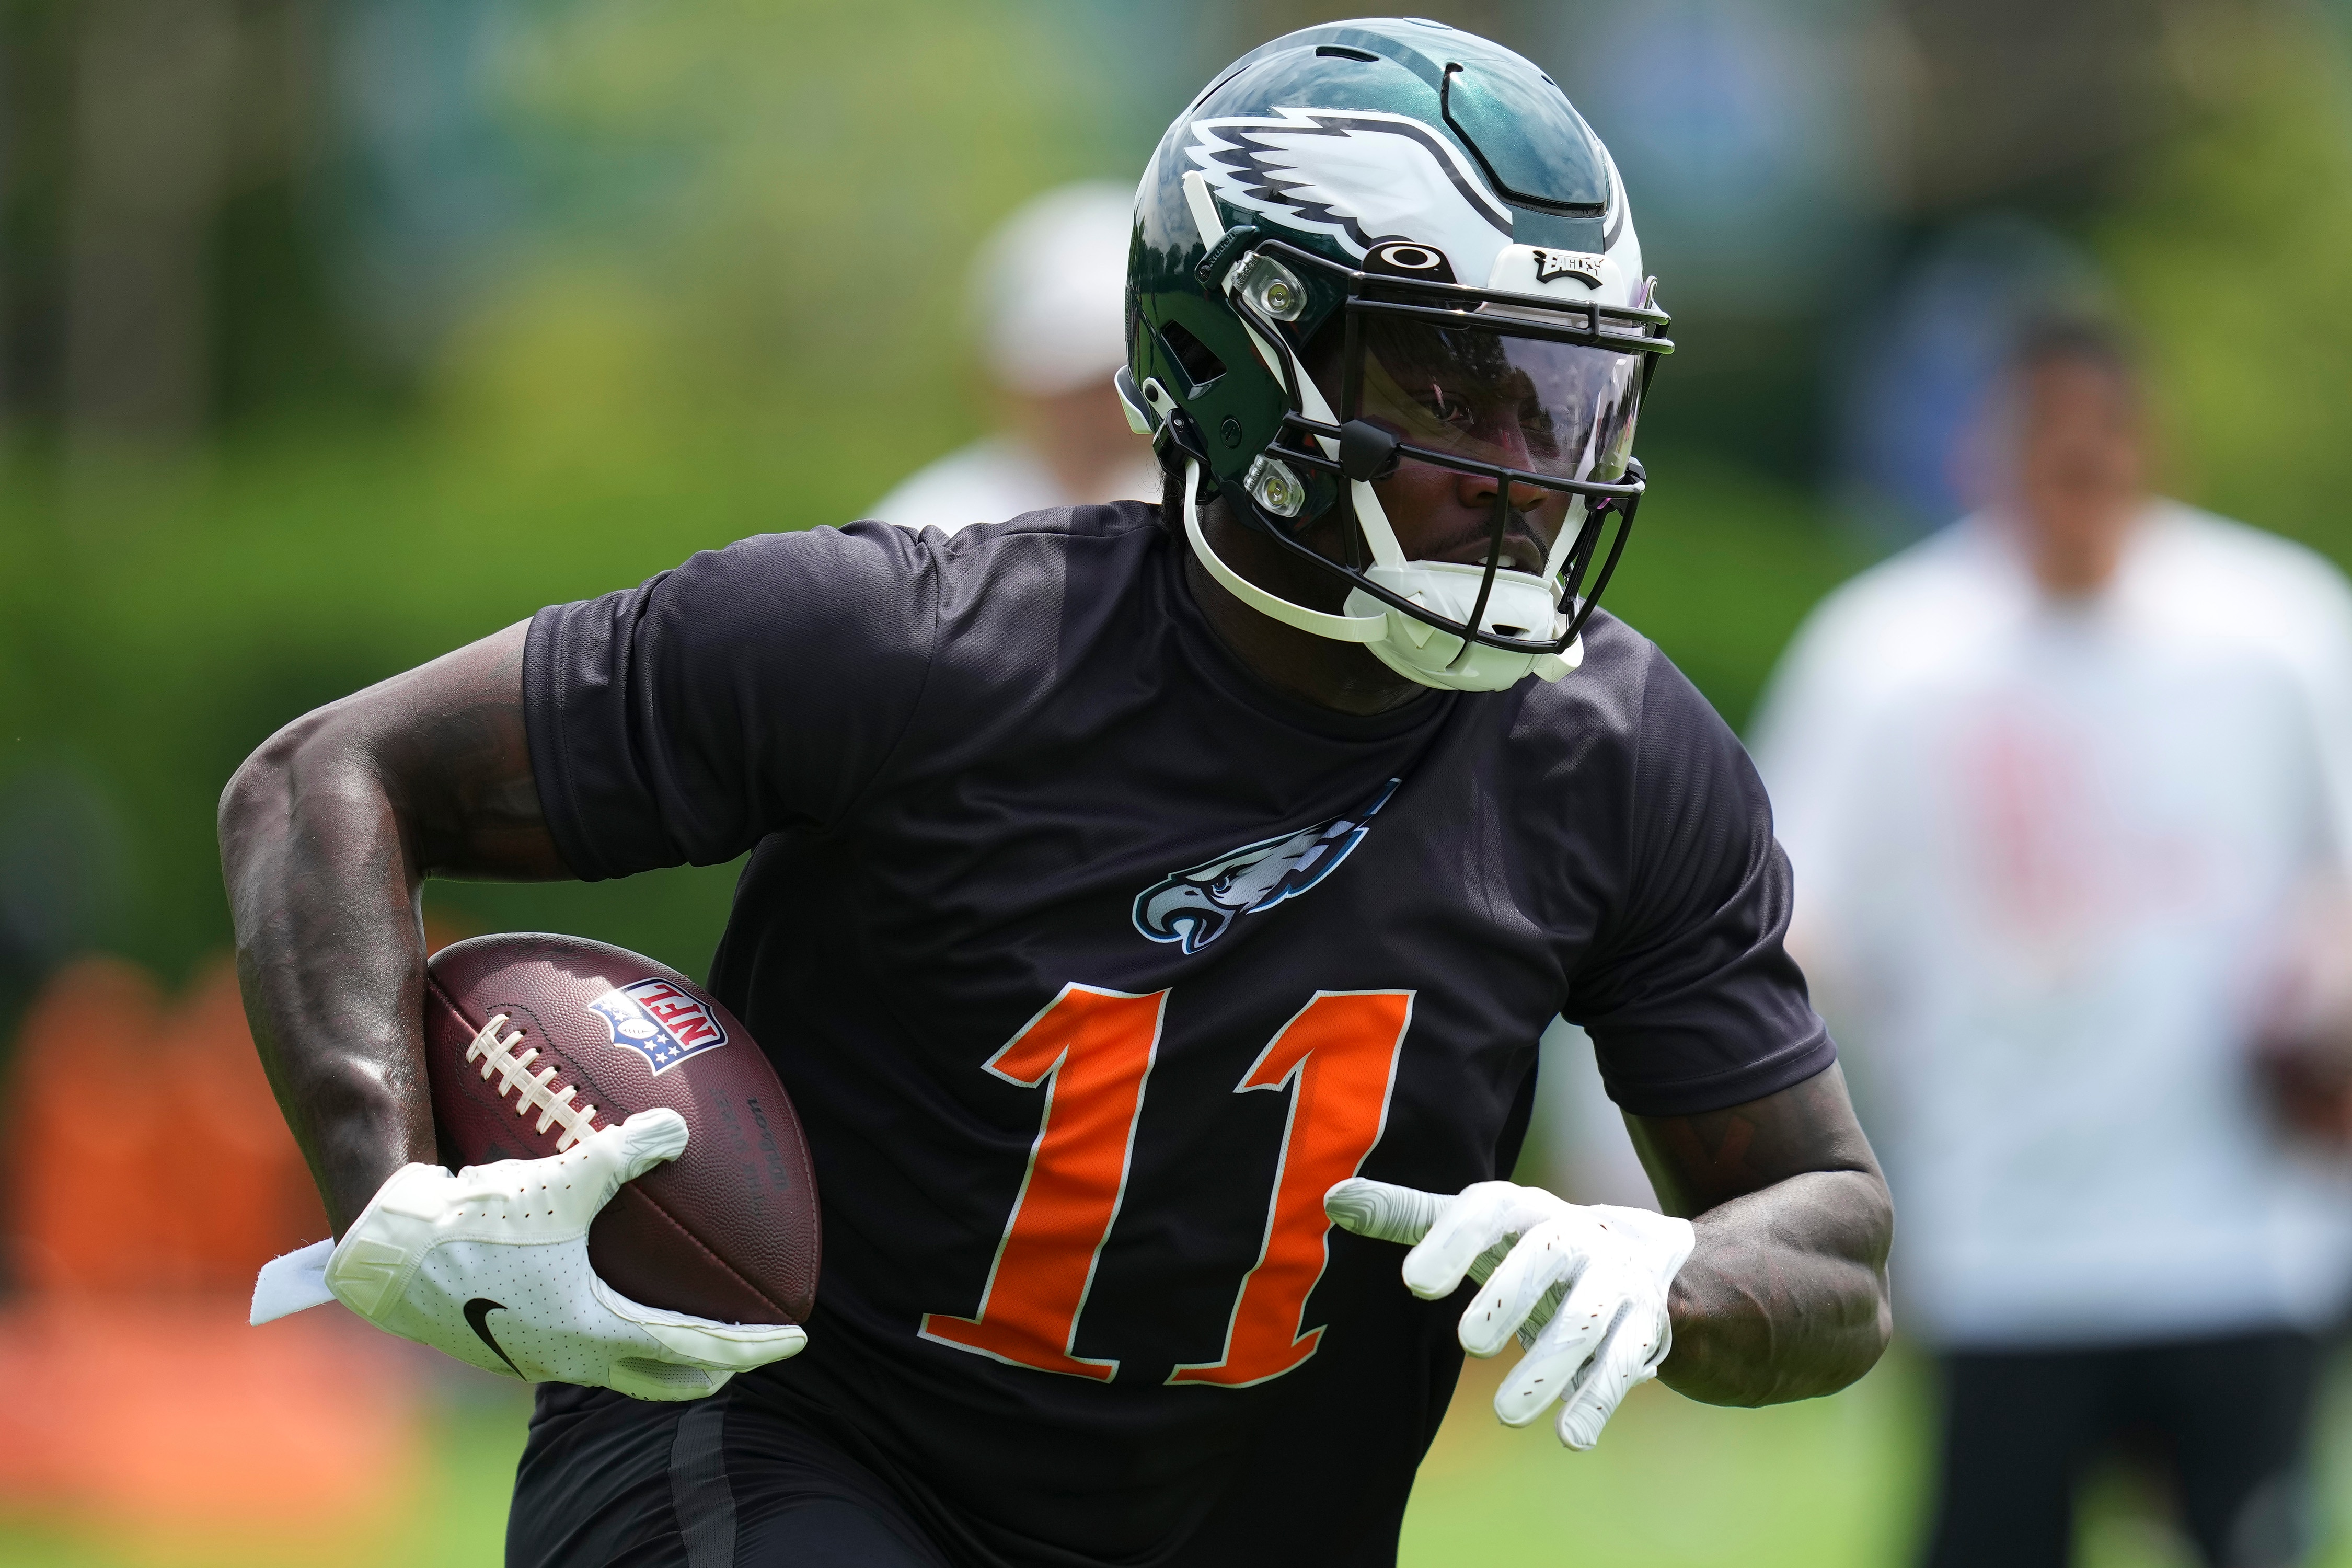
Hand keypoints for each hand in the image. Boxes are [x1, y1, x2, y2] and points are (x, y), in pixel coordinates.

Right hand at [300, 1110, 805, 1400]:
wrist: (385, 1252)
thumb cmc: (473, 1223)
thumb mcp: (560, 1179)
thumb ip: (623, 1152)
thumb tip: (679, 1126)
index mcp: (595, 1332)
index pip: (696, 1349)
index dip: (751, 1346)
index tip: (795, 1339)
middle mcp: (569, 1356)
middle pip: (661, 1377)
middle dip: (710, 1369)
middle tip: (744, 1352)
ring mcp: (533, 1353)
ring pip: (615, 1364)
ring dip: (656, 1352)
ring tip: (681, 1327)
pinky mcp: (503, 1337)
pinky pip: (575, 1338)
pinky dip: (609, 1326)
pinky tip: (598, 1286)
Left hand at [1325, 1177, 1692, 1449]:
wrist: (1639, 1253)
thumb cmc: (1527, 1243)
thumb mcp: (1474, 1225)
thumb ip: (1406, 1216)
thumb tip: (1333, 1200)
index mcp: (1523, 1208)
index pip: (1488, 1210)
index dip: (1453, 1241)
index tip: (1413, 1283)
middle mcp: (1573, 1235)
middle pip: (1545, 1255)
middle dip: (1509, 1296)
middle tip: (1469, 1344)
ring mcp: (1614, 1280)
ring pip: (1585, 1319)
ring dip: (1546, 1367)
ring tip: (1505, 1413)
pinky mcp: (1642, 1326)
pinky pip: (1623, 1362)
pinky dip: (1597, 1399)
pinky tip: (1570, 1437)